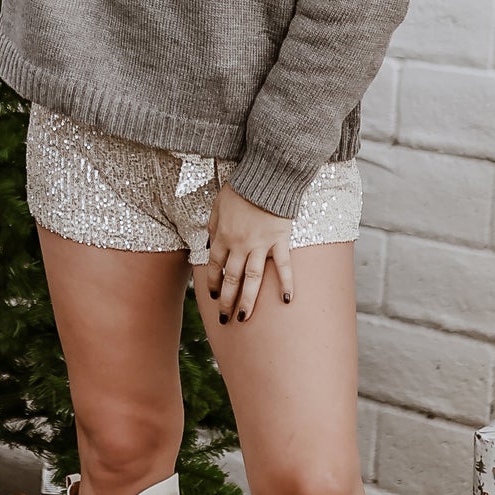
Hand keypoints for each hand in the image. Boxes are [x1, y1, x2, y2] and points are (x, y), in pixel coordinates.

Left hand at [204, 181, 293, 324]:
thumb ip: (212, 227)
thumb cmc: (239, 189)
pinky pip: (283, 265)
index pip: (215, 267)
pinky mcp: (279, 241)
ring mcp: (260, 245)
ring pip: (252, 279)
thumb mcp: (216, 206)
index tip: (213, 296)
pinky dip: (286, 283)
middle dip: (226, 300)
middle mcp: (239, 245)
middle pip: (231, 278)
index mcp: (222, 236)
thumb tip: (209, 245)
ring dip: (247, 300)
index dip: (213, 283)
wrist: (264, 176)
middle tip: (224, 318)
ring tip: (243, 317)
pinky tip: (286, 300)